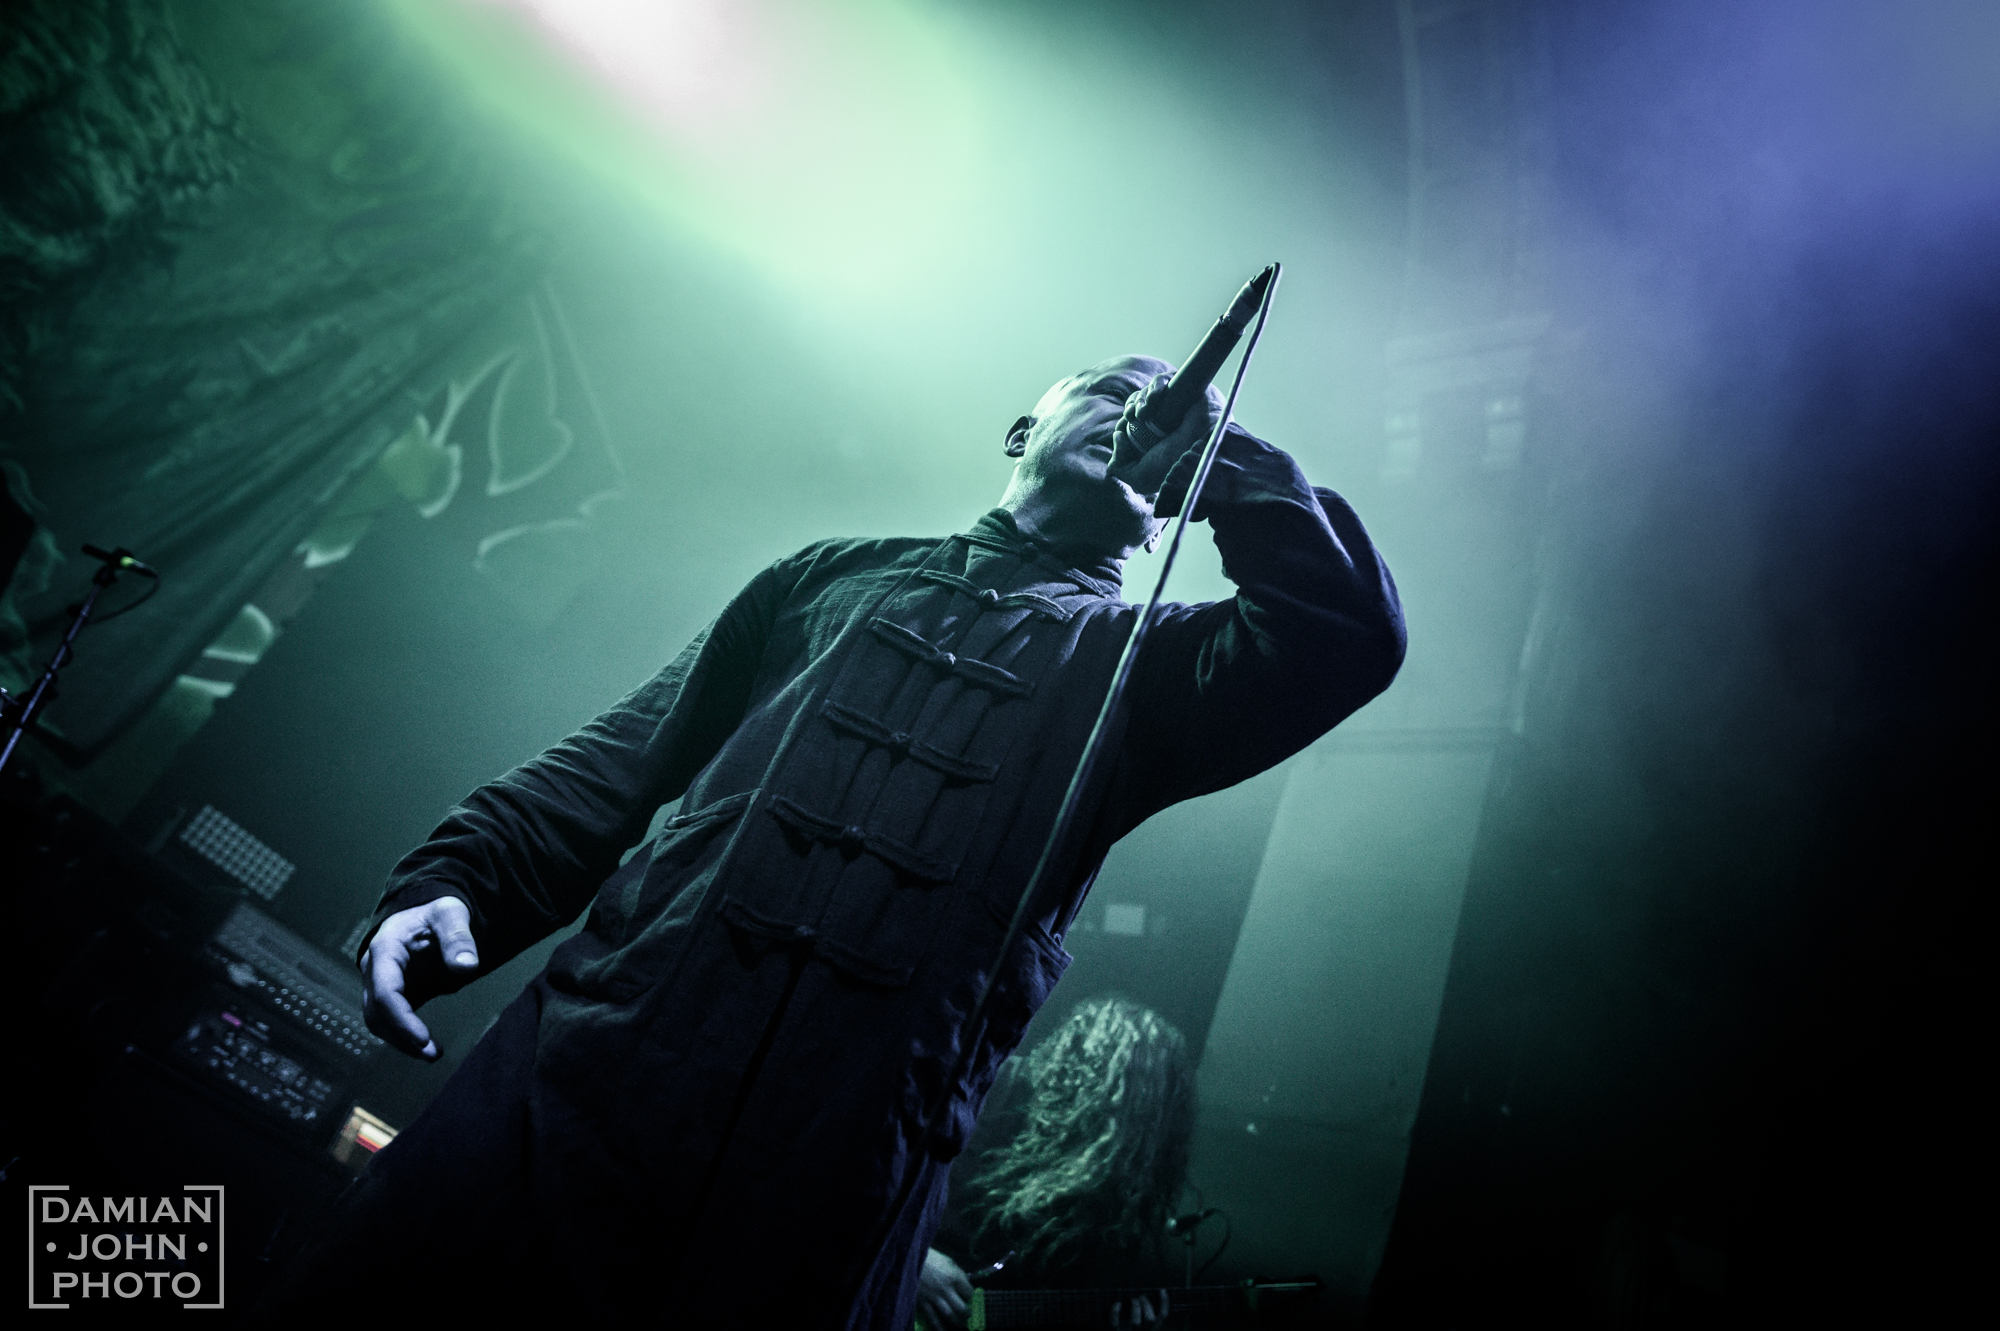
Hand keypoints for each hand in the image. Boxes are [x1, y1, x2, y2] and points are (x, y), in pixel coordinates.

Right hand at [361, 896, 479, 1059]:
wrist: (425, 913)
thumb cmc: (436, 911)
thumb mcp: (450, 914)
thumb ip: (458, 937)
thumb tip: (467, 967)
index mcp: (385, 950)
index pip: (386, 992)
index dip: (402, 1018)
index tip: (423, 1038)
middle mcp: (374, 970)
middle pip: (376, 1012)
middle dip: (401, 1036)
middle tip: (431, 1053)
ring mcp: (379, 983)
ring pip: (379, 1021)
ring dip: (401, 1041)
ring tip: (432, 1054)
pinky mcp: (391, 994)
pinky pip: (390, 1020)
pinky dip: (404, 1036)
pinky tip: (427, 1046)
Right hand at [915, 1248, 973, 1329]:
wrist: (909, 1257)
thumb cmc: (930, 1257)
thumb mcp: (947, 1260)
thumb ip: (957, 1273)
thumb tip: (964, 1282)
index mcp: (954, 1277)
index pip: (969, 1292)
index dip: (970, 1295)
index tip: (968, 1296)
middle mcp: (946, 1290)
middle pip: (961, 1308)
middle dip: (966, 1313)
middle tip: (967, 1314)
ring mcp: (934, 1298)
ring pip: (949, 1315)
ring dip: (956, 1321)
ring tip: (959, 1322)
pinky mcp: (923, 1303)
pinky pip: (932, 1318)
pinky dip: (938, 1326)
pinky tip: (943, 1330)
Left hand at [1109, 373, 1220, 506]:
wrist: (1195, 454)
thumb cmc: (1170, 467)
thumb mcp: (1139, 478)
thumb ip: (1119, 466)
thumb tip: (1118, 435)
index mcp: (1154, 438)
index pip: (1132, 421)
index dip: (1123, 421)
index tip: (1121, 428)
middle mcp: (1165, 421)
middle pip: (1138, 404)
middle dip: (1129, 409)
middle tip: (1130, 418)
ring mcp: (1175, 404)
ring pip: (1147, 392)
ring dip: (1139, 400)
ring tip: (1143, 413)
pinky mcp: (1185, 389)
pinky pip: (1162, 380)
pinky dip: (1154, 387)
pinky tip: (1156, 398)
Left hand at [1110, 1288, 1169, 1325]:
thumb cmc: (1131, 1326)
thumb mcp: (1143, 1322)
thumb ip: (1146, 1311)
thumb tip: (1148, 1292)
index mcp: (1152, 1330)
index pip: (1163, 1316)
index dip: (1164, 1303)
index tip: (1162, 1290)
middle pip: (1150, 1320)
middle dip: (1147, 1305)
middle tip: (1141, 1296)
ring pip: (1136, 1323)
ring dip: (1136, 1308)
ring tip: (1133, 1300)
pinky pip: (1116, 1323)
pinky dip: (1116, 1312)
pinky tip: (1118, 1304)